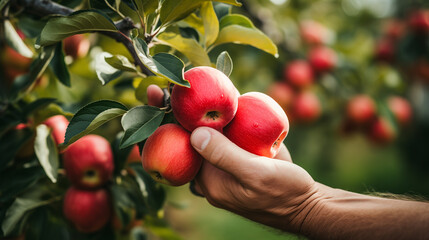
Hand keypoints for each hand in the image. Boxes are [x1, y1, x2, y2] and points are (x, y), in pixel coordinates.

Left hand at [146, 84, 318, 232]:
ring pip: (207, 127)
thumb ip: (224, 156)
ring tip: (186, 79)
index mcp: (207, 178)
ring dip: (197, 105)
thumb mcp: (255, 175)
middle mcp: (212, 166)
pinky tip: (220, 88)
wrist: (307, 200)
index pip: (179, 146)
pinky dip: (225, 107)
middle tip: (159, 84)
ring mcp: (226, 155)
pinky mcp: (241, 147)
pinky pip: (228, 125)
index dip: (164, 122)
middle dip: (173, 110)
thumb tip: (194, 133)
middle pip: (187, 135)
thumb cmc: (282, 192)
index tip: (154, 95)